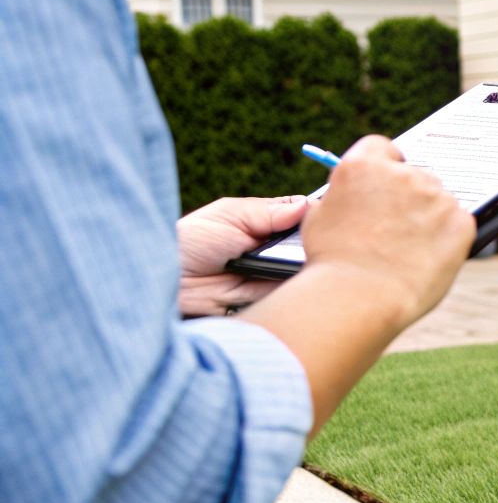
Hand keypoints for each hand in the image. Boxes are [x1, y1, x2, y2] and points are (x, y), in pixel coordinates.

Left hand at [177, 195, 311, 316]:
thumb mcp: (230, 214)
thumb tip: (307, 204)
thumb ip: (269, 210)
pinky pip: (292, 291)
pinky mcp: (268, 297)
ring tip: (304, 259)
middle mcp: (272, 248)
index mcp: (264, 223)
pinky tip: (298, 278)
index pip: (302, 215)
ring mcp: (272, 273)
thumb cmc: (191, 241)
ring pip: (305, 267)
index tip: (325, 214)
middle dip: (315, 240)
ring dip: (306, 262)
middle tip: (314, 239)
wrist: (168, 282)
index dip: (315, 214)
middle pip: (310, 242)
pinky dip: (297, 285)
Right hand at [297, 135, 474, 331]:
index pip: (382, 148)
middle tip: (397, 231)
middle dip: (409, 198)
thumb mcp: (319, 217)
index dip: (384, 167)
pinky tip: (428, 259)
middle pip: (414, 176)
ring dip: (430, 219)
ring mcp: (436, 196)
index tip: (385, 186)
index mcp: (364, 165)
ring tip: (408, 252)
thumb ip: (343, 196)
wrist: (358, 295)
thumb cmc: (332, 263)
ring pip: (439, 202)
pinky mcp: (461, 221)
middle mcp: (403, 173)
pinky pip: (459, 225)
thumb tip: (353, 195)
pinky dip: (449, 240)